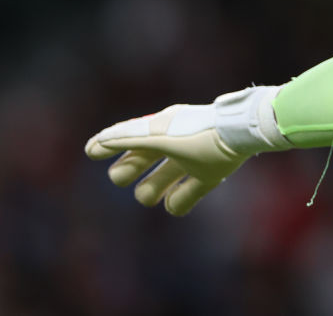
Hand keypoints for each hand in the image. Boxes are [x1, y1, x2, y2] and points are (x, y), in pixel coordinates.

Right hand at [85, 86, 287, 215]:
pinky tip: (173, 204)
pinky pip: (190, 192)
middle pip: (144, 159)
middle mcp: (176, 142)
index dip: (110, 144)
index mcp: (163, 128)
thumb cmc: (198, 132)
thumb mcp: (160, 136)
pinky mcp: (213, 174)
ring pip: (165, 177)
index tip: (90, 151)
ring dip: (154, 188)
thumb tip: (96, 143)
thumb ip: (127, 139)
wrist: (242, 132)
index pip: (129, 136)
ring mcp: (194, 159)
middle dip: (130, 169)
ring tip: (151, 196)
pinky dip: (180, 200)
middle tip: (122, 178)